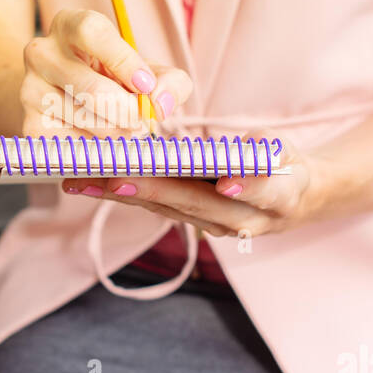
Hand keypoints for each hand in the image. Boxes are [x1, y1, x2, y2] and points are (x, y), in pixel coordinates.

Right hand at [19, 9, 191, 136]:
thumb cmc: (115, 79)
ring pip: (84, 121)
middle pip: (89, 88)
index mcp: (70, 25)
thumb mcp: (148, 72)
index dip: (123, 60)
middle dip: (127, 112)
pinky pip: (71, 145)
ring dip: (116, 133)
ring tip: (125, 130)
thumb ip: (170, 82)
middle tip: (143, 122)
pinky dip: (96, 149)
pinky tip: (102, 140)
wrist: (68, 97)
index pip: (92, 32)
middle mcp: (41, 52)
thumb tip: (159, 104)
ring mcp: (29, 89)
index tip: (146, 86)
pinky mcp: (29, 124)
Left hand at [61, 132, 320, 237]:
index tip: (225, 184)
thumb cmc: (285, 168)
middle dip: (152, 190)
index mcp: (276, 199)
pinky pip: (155, 207)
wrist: (288, 200)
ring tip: (83, 180)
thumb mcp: (289, 154)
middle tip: (115, 177)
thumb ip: (271, 153)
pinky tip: (90, 182)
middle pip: (195, 204)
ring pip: (166, 208)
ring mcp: (211, 226)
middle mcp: (240, 221)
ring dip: (122, 194)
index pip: (262, 193)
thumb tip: (253, 146)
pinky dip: (123, 193)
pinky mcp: (189, 220)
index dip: (245, 187)